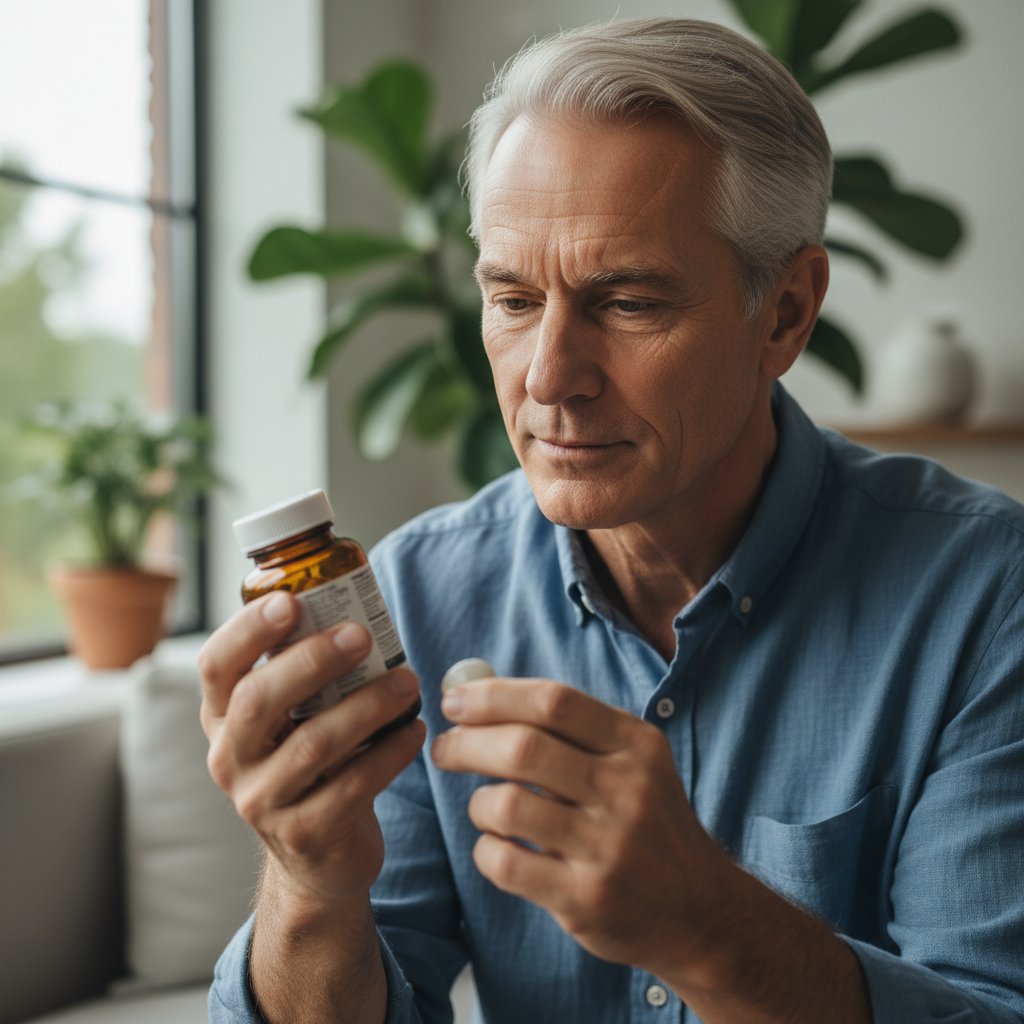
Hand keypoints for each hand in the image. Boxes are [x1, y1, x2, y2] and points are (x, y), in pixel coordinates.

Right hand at [199, 591, 426, 908]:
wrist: (319, 856)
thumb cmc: (312, 765)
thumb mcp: (292, 719)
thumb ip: (307, 673)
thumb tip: (357, 606)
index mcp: (222, 718)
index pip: (216, 666)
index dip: (247, 630)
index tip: (290, 600)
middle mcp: (230, 758)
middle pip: (257, 701)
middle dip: (312, 660)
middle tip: (362, 634)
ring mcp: (262, 801)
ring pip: (313, 743)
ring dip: (368, 705)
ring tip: (408, 681)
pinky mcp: (304, 833)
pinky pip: (353, 784)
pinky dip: (391, 752)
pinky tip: (415, 729)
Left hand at [429, 676, 724, 981]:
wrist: (699, 910)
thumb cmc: (646, 821)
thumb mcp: (634, 761)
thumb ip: (571, 728)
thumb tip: (482, 692)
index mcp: (636, 744)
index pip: (553, 701)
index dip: (493, 695)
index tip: (454, 701)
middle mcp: (627, 790)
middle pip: (523, 748)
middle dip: (466, 744)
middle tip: (444, 749)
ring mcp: (608, 847)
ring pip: (507, 805)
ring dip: (478, 803)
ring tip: (485, 807)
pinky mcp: (587, 899)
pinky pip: (506, 863)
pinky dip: (486, 850)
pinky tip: (498, 847)